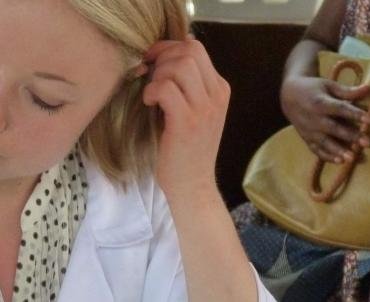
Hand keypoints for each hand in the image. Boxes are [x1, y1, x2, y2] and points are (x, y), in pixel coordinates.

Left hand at [142, 39, 230, 201]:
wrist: (192, 186)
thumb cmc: (185, 151)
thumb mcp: (193, 112)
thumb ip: (186, 86)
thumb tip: (163, 57)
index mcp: (219, 89)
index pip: (196, 48)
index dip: (168, 48)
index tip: (152, 61)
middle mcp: (216, 95)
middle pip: (190, 50)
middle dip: (162, 57)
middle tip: (149, 77)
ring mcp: (204, 108)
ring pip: (180, 65)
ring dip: (158, 75)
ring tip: (152, 94)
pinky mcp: (187, 122)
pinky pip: (166, 88)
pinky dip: (152, 91)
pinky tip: (149, 104)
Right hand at [280, 75, 369, 162]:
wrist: (288, 96)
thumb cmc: (312, 89)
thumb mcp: (328, 86)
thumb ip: (347, 91)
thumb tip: (369, 89)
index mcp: (320, 102)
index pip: (340, 109)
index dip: (354, 114)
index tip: (369, 120)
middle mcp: (314, 118)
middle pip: (334, 128)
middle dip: (350, 136)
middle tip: (366, 143)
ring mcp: (309, 131)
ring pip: (324, 142)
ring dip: (338, 150)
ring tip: (351, 158)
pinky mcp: (306, 138)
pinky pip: (316, 150)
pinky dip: (327, 156)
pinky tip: (340, 161)